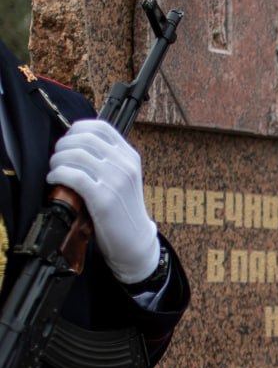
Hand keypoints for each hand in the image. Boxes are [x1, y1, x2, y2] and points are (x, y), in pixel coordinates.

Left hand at [47, 119, 159, 282]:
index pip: (100, 127)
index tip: (68, 140)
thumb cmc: (122, 210)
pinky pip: (72, 175)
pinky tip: (55, 180)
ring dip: (57, 160)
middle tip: (58, 159)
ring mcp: (116, 182)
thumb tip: (73, 143)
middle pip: (84, 138)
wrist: (134, 240)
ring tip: (55, 170)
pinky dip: (57, 175)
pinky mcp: (104, 199)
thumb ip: (107, 160)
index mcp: (130, 157)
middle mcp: (125, 166)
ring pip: (75, 155)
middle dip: (63, 146)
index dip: (77, 129)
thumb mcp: (122, 179)